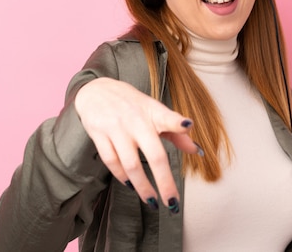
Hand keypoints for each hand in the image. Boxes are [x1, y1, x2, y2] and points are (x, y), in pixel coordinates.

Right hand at [75, 77, 199, 211]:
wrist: (96, 89)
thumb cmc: (131, 104)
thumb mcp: (153, 110)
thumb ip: (174, 130)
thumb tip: (196, 151)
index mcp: (152, 112)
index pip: (167, 117)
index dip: (178, 122)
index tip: (188, 125)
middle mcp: (135, 121)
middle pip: (153, 155)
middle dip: (165, 181)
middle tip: (172, 202)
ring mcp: (116, 128)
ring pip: (131, 165)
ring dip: (143, 187)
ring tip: (152, 201)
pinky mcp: (98, 135)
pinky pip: (111, 161)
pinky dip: (121, 176)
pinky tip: (130, 185)